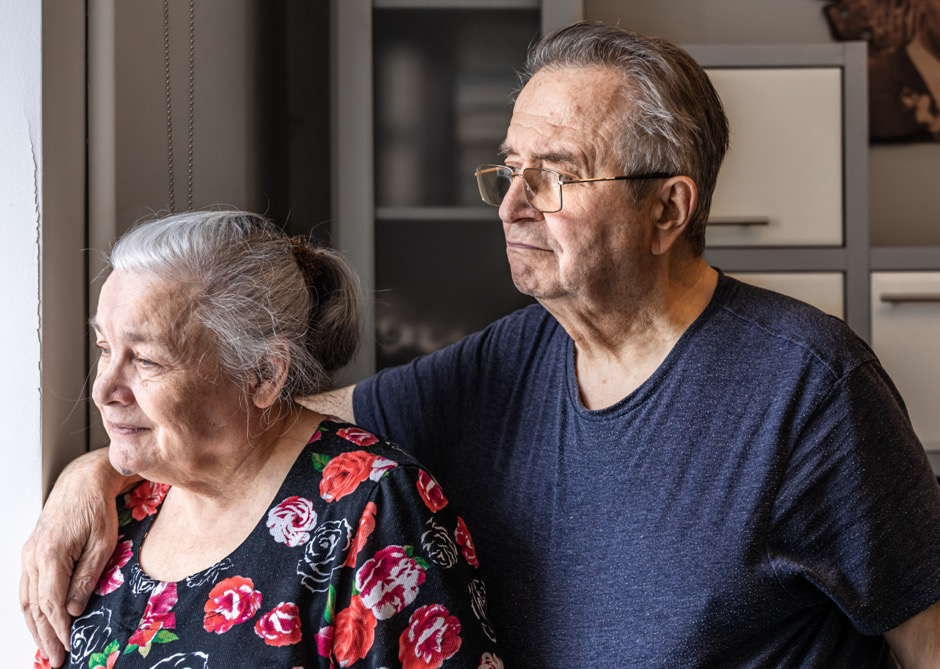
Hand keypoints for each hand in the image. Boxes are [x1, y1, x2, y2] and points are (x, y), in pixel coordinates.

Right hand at [20, 448, 137, 666]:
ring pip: (26, 599)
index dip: (60, 630)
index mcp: (51, 555)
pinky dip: (31, 608)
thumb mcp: (102, 543)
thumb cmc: (97, 507)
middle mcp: (33, 556)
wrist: (83, 481)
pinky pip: (27, 587)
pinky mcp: (32, 551)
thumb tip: (74, 610)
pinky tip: (39, 621)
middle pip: (35, 606)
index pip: (52, 604)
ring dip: (35, 626)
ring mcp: (29, 553)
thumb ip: (87, 577)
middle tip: (55, 660)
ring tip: (45, 648)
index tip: (69, 648)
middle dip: (45, 636)